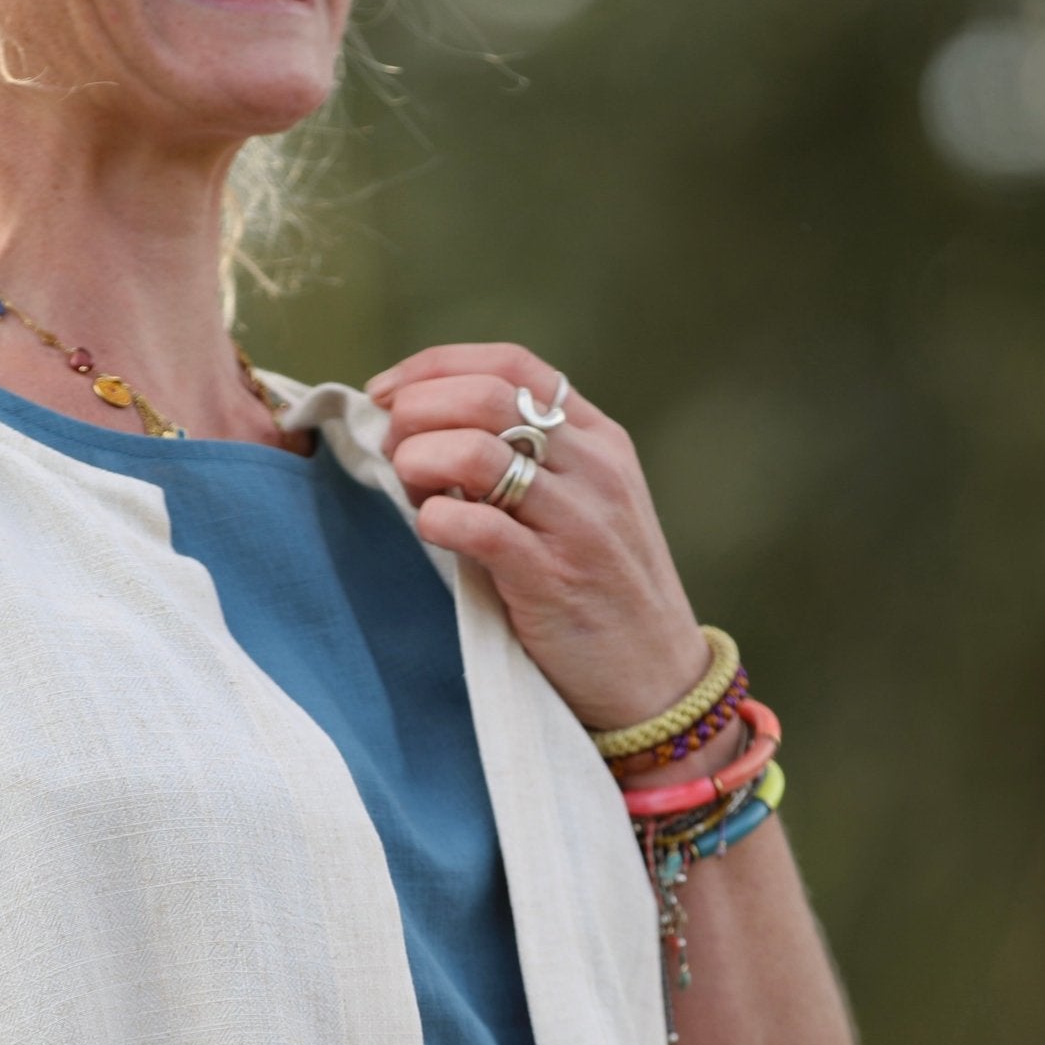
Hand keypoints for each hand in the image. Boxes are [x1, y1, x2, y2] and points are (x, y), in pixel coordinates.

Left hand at [365, 342, 710, 734]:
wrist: (657, 682)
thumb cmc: (602, 591)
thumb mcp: (585, 506)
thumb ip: (530, 462)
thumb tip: (428, 431)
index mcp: (599, 439)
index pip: (510, 363)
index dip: (435, 366)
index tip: (387, 390)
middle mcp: (594, 468)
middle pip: (484, 395)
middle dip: (416, 412)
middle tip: (393, 449)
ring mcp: (577, 521)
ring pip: (475, 451)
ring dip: (419, 461)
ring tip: (410, 490)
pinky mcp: (552, 577)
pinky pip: (474, 524)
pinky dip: (434, 519)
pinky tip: (432, 531)